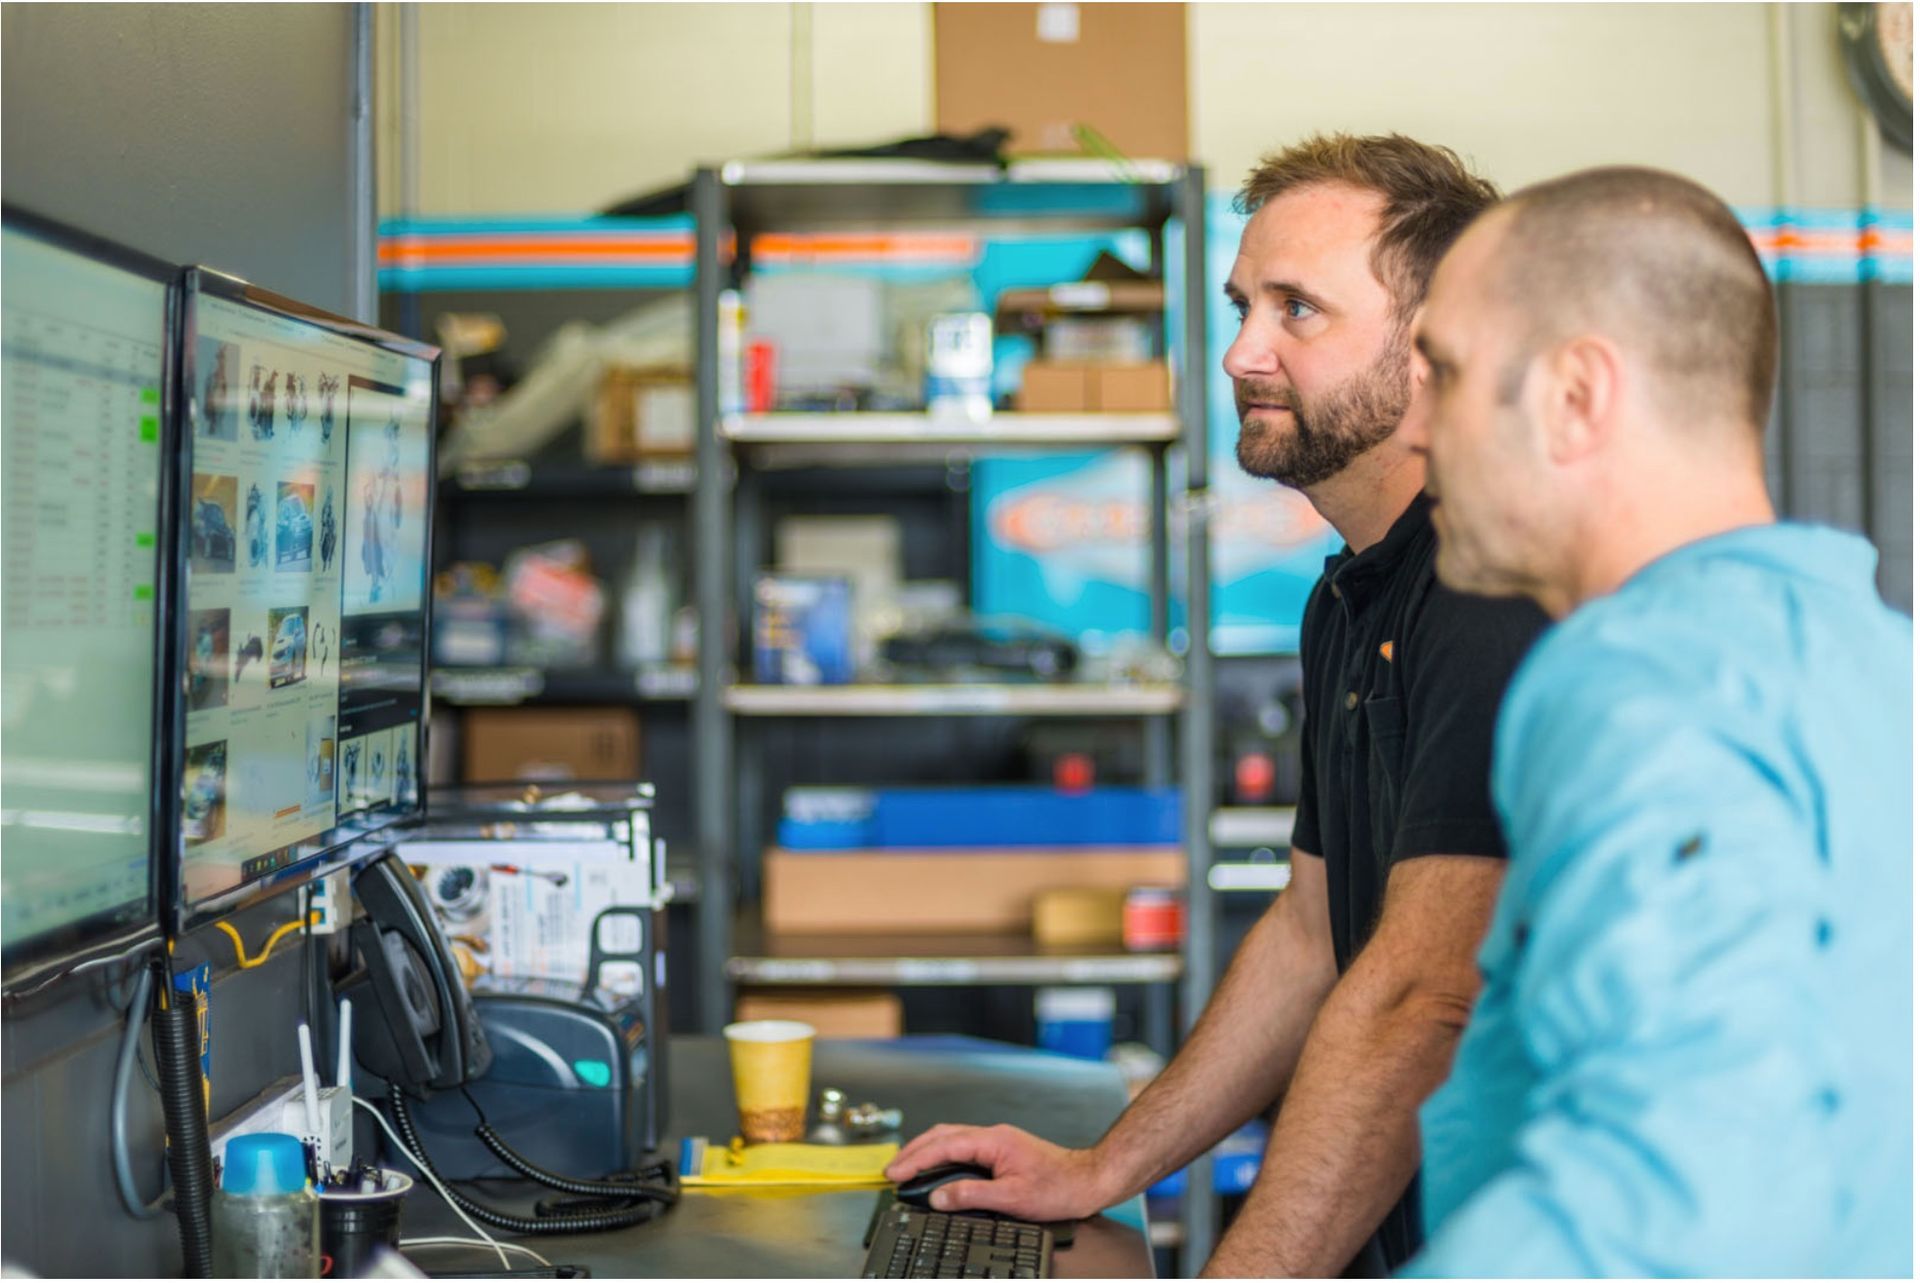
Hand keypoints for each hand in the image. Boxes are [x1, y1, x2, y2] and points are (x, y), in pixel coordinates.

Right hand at [884, 1123, 1113, 1221]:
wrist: (1087, 1181)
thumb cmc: (1058, 1187)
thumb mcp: (1012, 1198)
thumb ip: (971, 1195)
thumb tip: (938, 1197)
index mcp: (992, 1140)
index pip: (943, 1145)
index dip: (915, 1160)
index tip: (895, 1174)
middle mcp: (992, 1135)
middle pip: (942, 1135)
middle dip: (913, 1152)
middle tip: (892, 1171)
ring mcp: (997, 1140)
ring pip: (951, 1138)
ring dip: (926, 1151)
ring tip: (907, 1168)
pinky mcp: (1001, 1149)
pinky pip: (963, 1146)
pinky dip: (942, 1155)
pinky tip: (937, 1168)